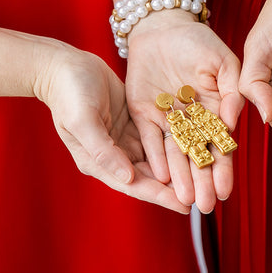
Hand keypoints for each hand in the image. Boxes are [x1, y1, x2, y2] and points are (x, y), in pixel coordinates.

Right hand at [34, 42, 190, 213]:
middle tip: (205, 198)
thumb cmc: (69, 93)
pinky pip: (159, 140)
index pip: (134, 185)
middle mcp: (114, 156)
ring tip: (206, 178)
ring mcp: (125, 140)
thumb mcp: (83, 120)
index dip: (160, 196)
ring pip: (158, 161)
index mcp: (98, 161)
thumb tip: (126, 177)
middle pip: (150, 177)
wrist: (65, 66)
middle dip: (176, 187)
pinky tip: (196, 149)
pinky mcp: (135, 124)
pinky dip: (176, 146)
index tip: (185, 206)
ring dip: (179, 169)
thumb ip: (103, 150)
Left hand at [125, 10, 242, 212]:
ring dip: (181, 177)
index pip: (221, 145)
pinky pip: (150, 139)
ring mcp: (168, 119)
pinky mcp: (144, 114)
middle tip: (207, 206)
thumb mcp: (223, 62)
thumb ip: (234, 91)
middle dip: (203, 182)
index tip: (226, 190)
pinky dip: (155, 157)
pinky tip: (161, 177)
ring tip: (185, 201)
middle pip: (198, 156)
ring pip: (175, 154)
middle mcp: (193, 121)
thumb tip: (235, 121)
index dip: (223, 167)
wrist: (162, 27)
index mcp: (216, 110)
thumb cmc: (199, 41)